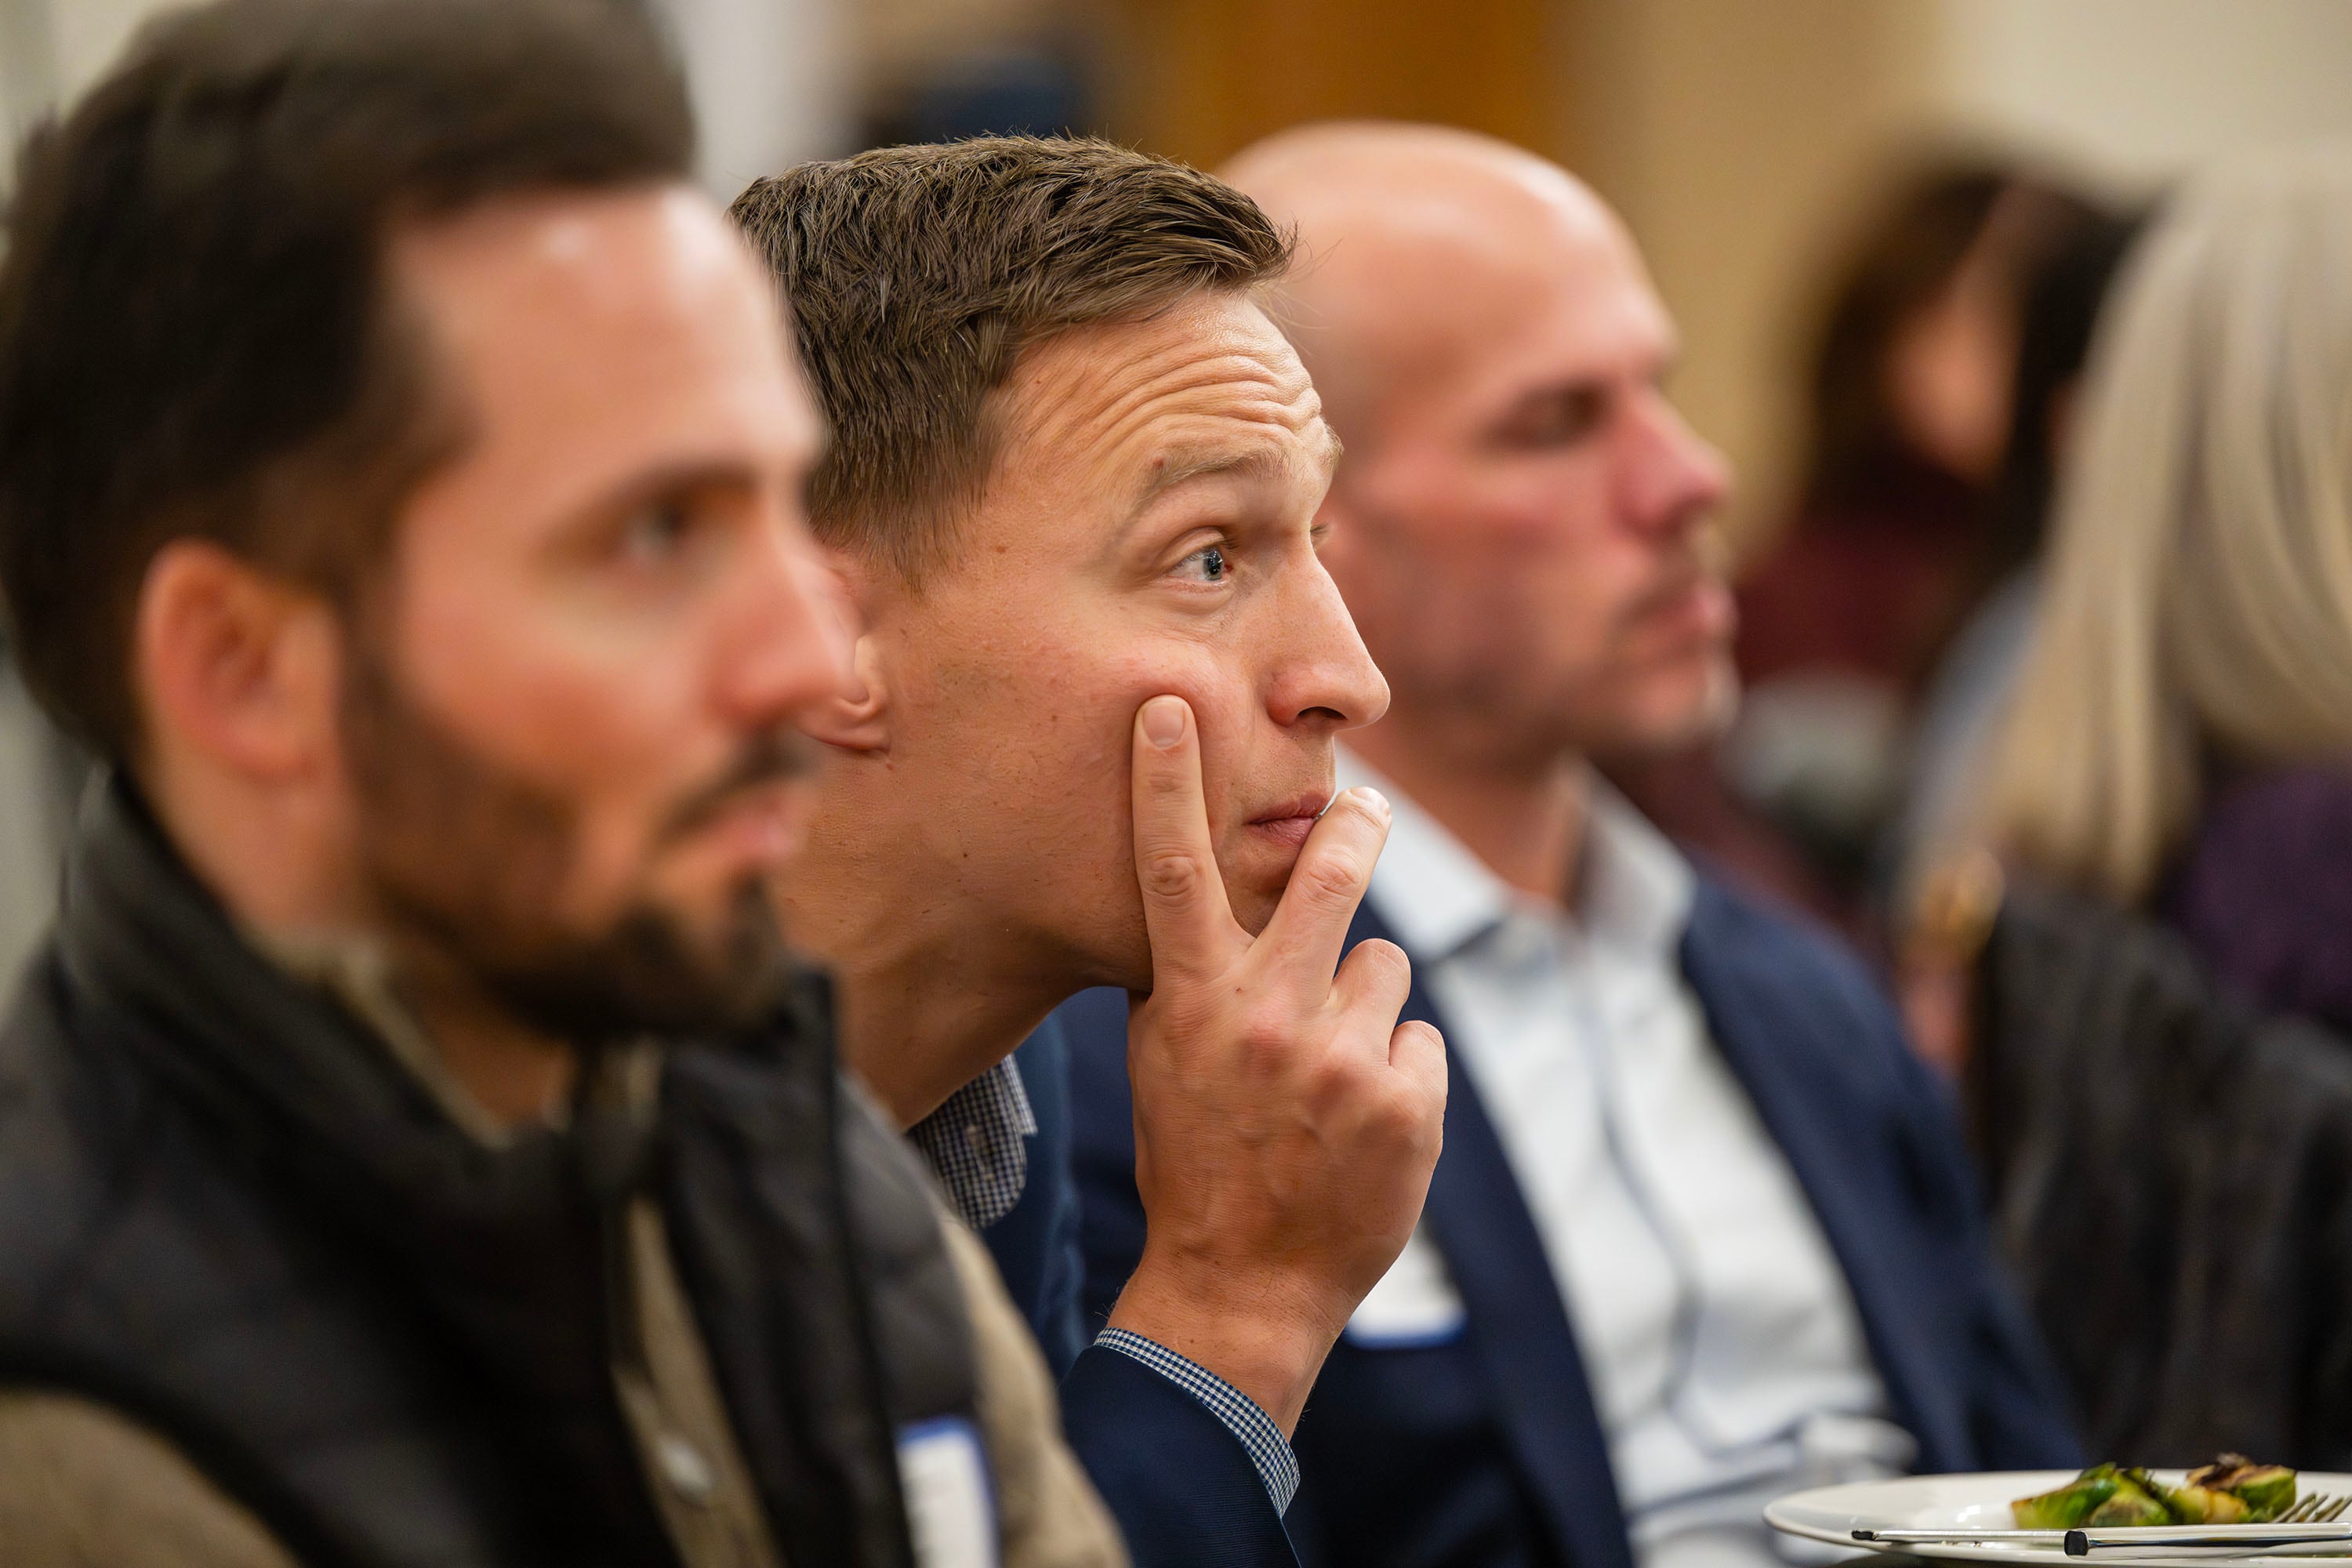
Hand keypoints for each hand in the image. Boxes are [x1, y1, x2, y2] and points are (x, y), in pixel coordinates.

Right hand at [1105, 694, 1445, 1434]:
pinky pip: (1416, 1037)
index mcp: (1194, 1004)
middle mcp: (1268, 1020)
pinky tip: (1361, 1123)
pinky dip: (1398, 1070)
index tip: (1168, 704)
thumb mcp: (1164, 1062)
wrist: (1243, 1284)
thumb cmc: (1193, 1159)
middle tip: (1365, 805)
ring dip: (1365, 1005)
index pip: (1173, 873)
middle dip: (1352, 825)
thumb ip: (1192, 978)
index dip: (1165, 781)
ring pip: (1383, 966)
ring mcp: (1343, 1061)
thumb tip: (1212, 891)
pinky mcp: (1407, 1102)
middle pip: (1326, 876)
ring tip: (1330, 1078)